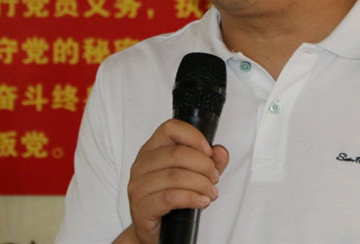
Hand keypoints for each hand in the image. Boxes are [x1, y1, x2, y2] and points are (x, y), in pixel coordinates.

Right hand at [124, 119, 229, 243]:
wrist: (155, 230)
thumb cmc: (172, 200)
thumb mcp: (195, 176)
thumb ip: (210, 162)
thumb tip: (220, 152)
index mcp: (152, 149)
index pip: (171, 128)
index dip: (194, 137)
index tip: (209, 152)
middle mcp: (142, 164)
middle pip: (178, 154)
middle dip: (204, 166)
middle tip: (214, 178)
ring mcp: (139, 185)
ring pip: (176, 176)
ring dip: (201, 184)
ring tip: (210, 193)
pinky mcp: (141, 206)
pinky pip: (170, 197)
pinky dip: (192, 198)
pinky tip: (201, 201)